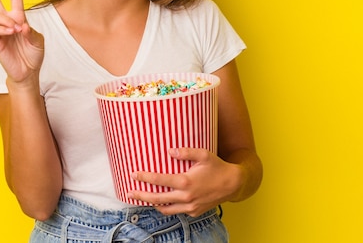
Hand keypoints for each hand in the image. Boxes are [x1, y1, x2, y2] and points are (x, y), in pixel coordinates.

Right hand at [0, 0, 44, 84]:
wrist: (28, 72)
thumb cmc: (33, 55)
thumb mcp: (38, 41)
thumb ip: (31, 31)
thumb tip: (20, 25)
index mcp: (19, 17)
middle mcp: (8, 21)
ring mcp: (0, 31)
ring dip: (6, 20)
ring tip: (16, 30)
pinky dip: (2, 29)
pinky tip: (11, 32)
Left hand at [128, 148, 242, 216]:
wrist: (233, 184)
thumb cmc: (218, 167)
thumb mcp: (203, 154)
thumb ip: (186, 152)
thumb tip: (170, 151)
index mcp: (185, 182)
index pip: (159, 180)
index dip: (144, 178)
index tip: (133, 175)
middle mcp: (186, 197)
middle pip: (157, 199)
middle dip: (141, 196)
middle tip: (129, 193)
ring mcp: (190, 207)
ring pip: (165, 209)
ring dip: (152, 204)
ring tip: (143, 199)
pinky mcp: (194, 212)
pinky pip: (177, 211)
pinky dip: (167, 208)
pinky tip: (162, 202)